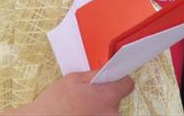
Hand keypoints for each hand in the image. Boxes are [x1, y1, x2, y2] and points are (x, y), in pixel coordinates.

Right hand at [1, 71, 134, 115]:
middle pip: (116, 99)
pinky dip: (92, 115)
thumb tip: (106, 72)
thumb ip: (95, 75)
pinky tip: (80, 113)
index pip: (128, 84)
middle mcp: (111, 113)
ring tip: (81, 106)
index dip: (120, 79)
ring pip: (107, 111)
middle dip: (105, 95)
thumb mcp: (74, 78)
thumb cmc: (55, 103)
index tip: (115, 78)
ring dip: (98, 107)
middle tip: (89, 94)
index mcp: (108, 96)